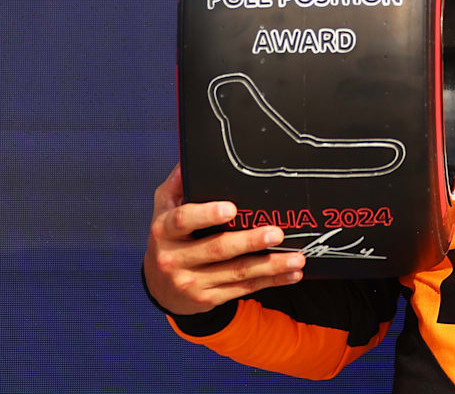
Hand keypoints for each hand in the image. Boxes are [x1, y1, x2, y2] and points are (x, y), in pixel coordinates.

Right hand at [143, 164, 305, 315]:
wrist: (158, 285)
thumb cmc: (170, 237)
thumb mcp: (165, 207)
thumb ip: (180, 183)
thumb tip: (195, 156)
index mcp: (165, 230)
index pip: (183, 221)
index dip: (207, 214)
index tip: (232, 208)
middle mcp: (175, 258)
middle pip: (217, 249)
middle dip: (249, 242)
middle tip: (277, 232)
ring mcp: (191, 282)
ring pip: (236, 273)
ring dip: (270, 266)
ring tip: (296, 259)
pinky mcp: (207, 299)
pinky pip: (243, 289)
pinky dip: (270, 282)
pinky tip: (291, 274)